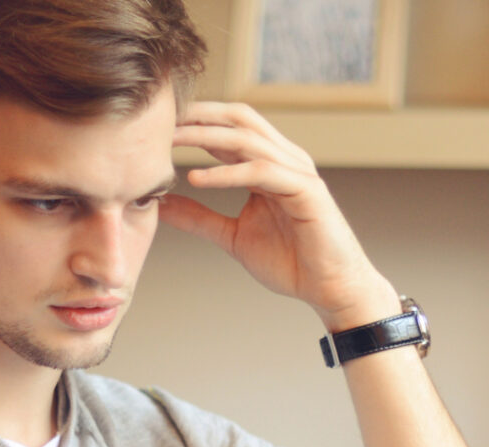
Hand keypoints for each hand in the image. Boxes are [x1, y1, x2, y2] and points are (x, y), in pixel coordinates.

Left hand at [161, 101, 400, 329]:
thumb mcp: (232, 236)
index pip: (230, 126)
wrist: (330, 289)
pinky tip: (197, 178)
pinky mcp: (307, 190)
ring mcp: (298, 171)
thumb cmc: (291, 262)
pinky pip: (261, 171)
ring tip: (171, 142)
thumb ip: (199, 218)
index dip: (196, 120)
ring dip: (206, 137)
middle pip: (239, 119)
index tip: (157, 126)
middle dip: (199, 116)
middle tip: (161, 121)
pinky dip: (227, 173)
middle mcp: (286, 159)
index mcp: (269, 164)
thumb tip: (162, 205)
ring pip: (248, 139)